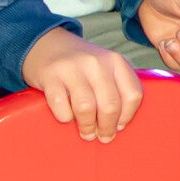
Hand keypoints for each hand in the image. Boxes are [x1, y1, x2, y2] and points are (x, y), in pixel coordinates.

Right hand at [22, 27, 141, 140]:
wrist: (47, 44)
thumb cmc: (81, 66)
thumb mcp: (105, 68)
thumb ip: (117, 88)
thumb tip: (119, 125)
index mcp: (115, 61)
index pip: (132, 95)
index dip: (127, 117)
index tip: (119, 126)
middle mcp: (95, 62)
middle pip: (110, 105)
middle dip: (107, 128)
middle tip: (102, 136)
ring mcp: (72, 68)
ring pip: (86, 108)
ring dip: (87, 127)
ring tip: (86, 132)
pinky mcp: (50, 76)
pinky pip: (62, 108)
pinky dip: (66, 118)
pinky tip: (67, 116)